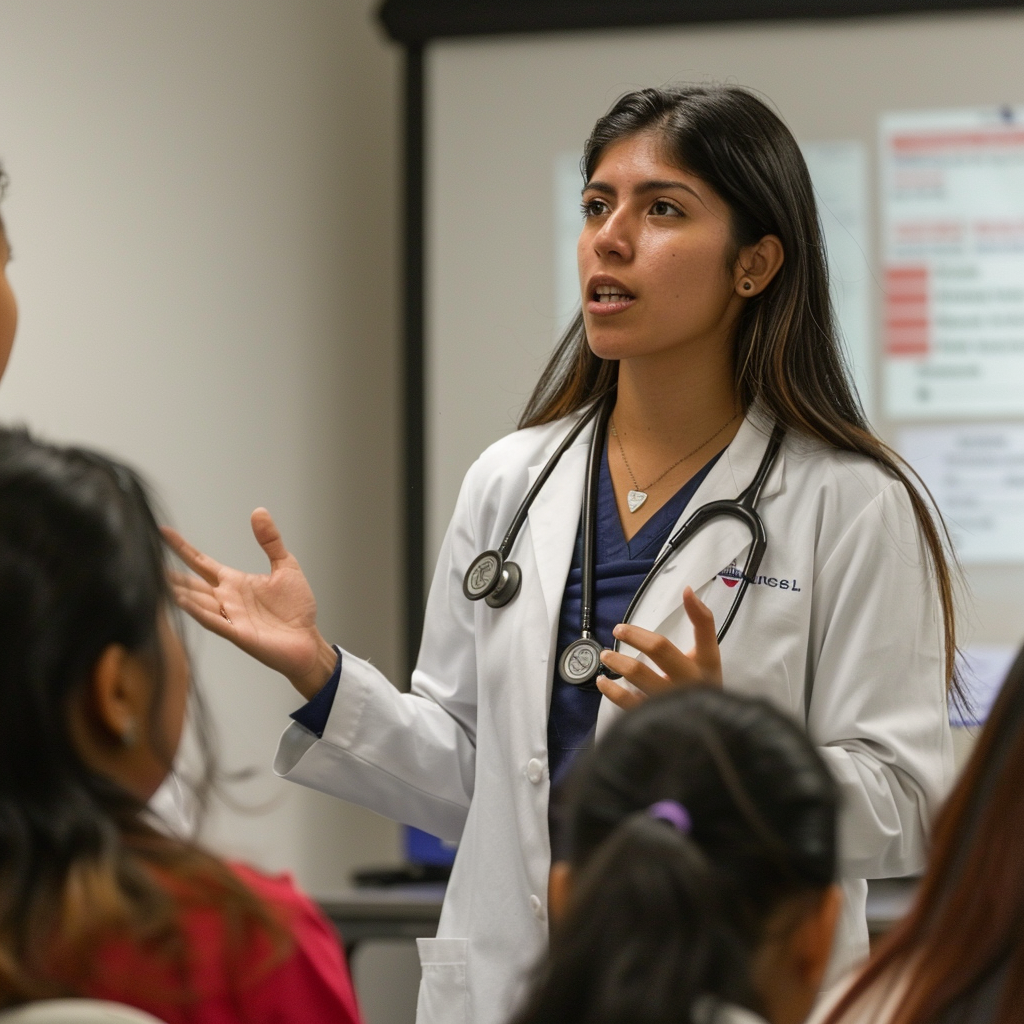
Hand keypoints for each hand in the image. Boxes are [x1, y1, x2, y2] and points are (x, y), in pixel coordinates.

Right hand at [162, 508, 336, 699]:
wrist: (308, 640)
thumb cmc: (296, 608)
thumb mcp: (286, 566)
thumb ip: (270, 541)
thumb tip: (259, 511)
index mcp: (235, 582)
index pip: (201, 562)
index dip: (183, 548)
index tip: (163, 531)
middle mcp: (226, 599)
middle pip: (191, 583)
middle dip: (170, 573)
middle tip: (144, 559)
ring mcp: (230, 617)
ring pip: (197, 602)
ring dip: (179, 591)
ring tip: (156, 579)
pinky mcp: (239, 633)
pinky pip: (214, 621)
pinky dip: (198, 611)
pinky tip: (182, 601)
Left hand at [596, 587, 721, 710]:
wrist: (705, 730)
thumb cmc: (702, 686)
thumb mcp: (706, 657)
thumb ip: (701, 624)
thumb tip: (687, 590)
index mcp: (705, 665)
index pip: (700, 632)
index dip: (692, 611)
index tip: (676, 596)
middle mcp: (690, 681)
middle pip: (660, 649)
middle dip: (635, 635)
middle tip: (618, 630)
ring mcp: (672, 701)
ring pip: (640, 675)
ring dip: (618, 661)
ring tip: (606, 657)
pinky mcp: (656, 718)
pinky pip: (628, 702)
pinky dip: (612, 690)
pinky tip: (604, 682)